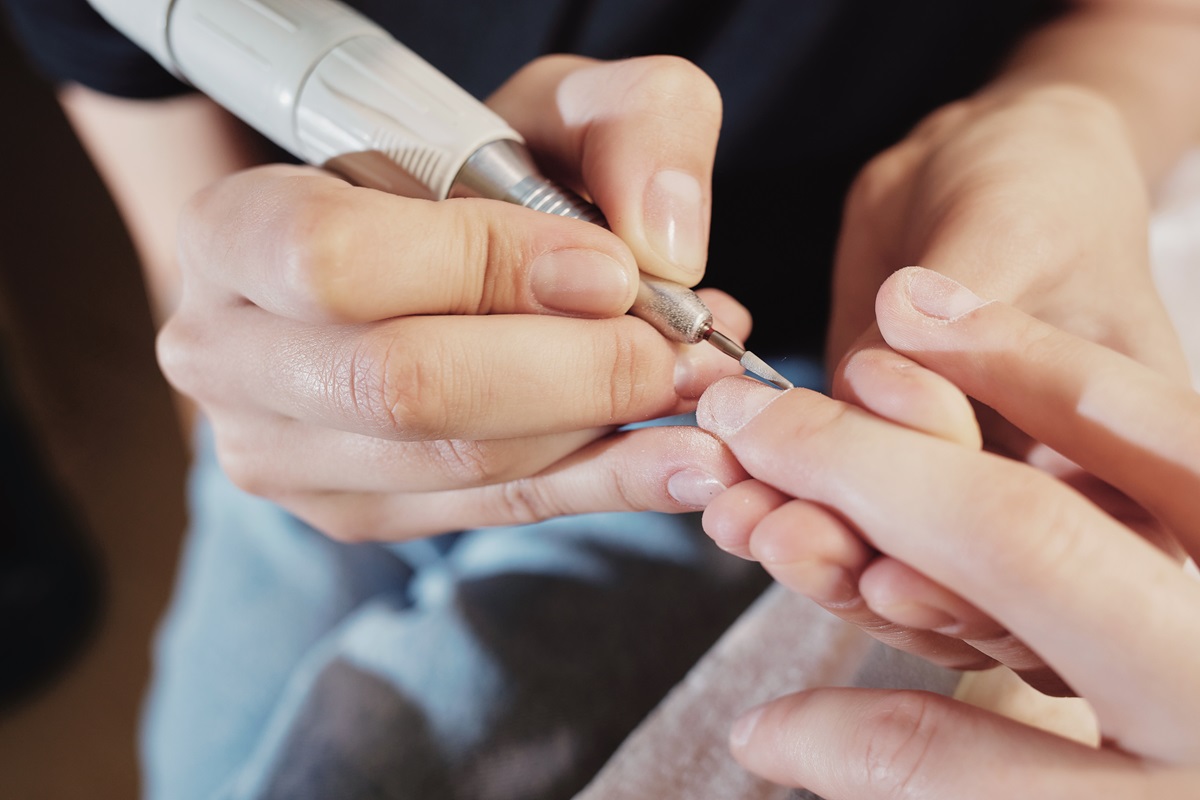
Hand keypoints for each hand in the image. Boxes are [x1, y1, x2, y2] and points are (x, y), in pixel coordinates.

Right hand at [156, 56, 749, 540]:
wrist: (403, 260)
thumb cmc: (465, 176)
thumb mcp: (546, 108)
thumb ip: (625, 128)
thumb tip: (666, 246)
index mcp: (233, 231)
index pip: (337, 259)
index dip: (485, 267)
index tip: (610, 269)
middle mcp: (231, 355)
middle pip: (402, 386)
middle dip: (573, 371)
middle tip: (679, 348)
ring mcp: (283, 454)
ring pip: (459, 465)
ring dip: (604, 431)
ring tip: (697, 389)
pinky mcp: (356, 512)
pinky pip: (492, 511)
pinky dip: (603, 485)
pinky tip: (680, 462)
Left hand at [779, 85, 1191, 677]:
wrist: (981, 177)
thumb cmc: (1039, 192)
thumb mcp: (1011, 233)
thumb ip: (951, 316)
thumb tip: (870, 376)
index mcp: (1128, 467)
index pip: (1042, 533)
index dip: (952, 536)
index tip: (865, 505)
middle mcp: (1050, 506)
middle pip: (955, 577)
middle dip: (857, 558)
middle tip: (774, 530)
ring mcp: (959, 498)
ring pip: (886, 563)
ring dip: (804, 547)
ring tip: (735, 515)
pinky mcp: (885, 477)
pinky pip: (834, 513)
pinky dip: (776, 508)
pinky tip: (728, 494)